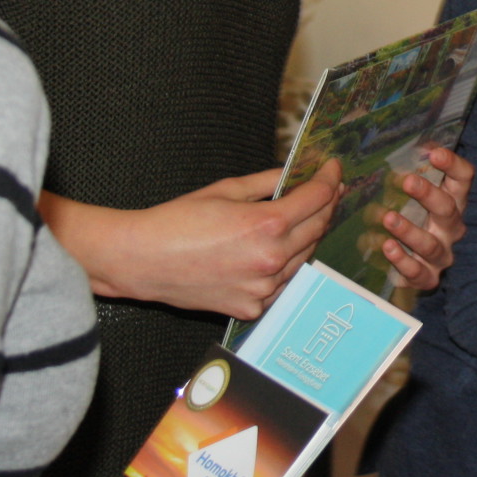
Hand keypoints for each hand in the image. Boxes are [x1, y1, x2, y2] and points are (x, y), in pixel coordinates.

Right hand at [54, 159, 340, 319]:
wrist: (142, 261)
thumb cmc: (178, 221)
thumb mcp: (227, 189)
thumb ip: (267, 182)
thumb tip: (293, 174)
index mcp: (268, 225)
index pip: (317, 198)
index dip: (330, 179)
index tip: (333, 168)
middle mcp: (272, 260)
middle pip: (318, 228)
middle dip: (326, 204)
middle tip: (327, 189)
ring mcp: (264, 288)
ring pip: (305, 258)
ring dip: (308, 235)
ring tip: (304, 217)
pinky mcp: (252, 308)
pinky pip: (283, 284)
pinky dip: (287, 265)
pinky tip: (278, 250)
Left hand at [358, 147, 472, 288]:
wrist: (414, 265)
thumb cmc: (415, 219)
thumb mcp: (416, 193)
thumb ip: (416, 169)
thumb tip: (414, 143)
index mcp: (453, 201)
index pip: (464, 179)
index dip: (453, 164)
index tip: (434, 153)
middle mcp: (452, 228)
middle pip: (448, 209)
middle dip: (429, 195)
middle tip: (407, 181)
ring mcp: (442, 255)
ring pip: (431, 244)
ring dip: (410, 231)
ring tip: (389, 218)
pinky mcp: (428, 277)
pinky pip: (418, 272)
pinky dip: (403, 261)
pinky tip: (387, 247)